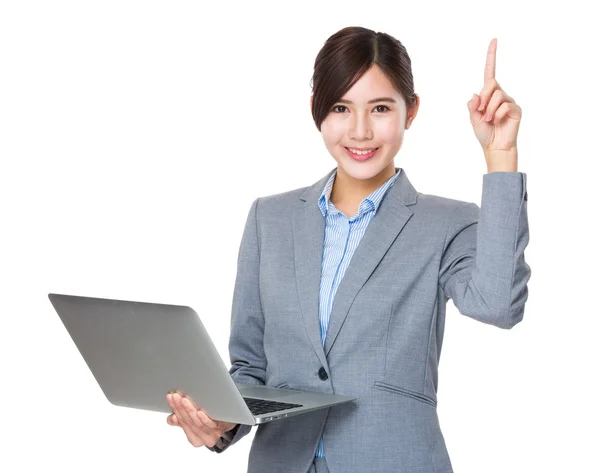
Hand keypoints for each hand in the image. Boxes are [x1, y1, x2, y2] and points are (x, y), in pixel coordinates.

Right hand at [166, 392, 237, 447]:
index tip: (170, 398)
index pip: (182, 423)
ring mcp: (213, 434)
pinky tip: (199, 412)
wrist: (234, 419)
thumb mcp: (197, 420)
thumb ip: (183, 420)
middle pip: (189, 422)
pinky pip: (211, 425)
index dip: (175, 410)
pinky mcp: (222, 427)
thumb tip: (171, 419)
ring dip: (189, 411)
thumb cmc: (213, 418)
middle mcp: (203, 438)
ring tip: (184, 400)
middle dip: (181, 409)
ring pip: (197, 423)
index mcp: (195, 438)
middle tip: (176, 396)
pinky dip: (203, 418)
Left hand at [467, 38, 521, 169]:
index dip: (491, 56)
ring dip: (489, 109)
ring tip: (489, 120)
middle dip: (483, 98)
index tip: (494, 40)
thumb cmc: (484, 133)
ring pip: (497, 95)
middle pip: (490, 84)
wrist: (495, 147)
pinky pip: (504, 105)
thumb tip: (475, 94)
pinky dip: (496, 114)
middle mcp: (500, 94)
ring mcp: (509, 101)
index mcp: (489, 95)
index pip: (490, 72)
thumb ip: (473, 106)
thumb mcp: (473, 118)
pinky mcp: (516, 109)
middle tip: (481, 113)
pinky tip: (497, 122)